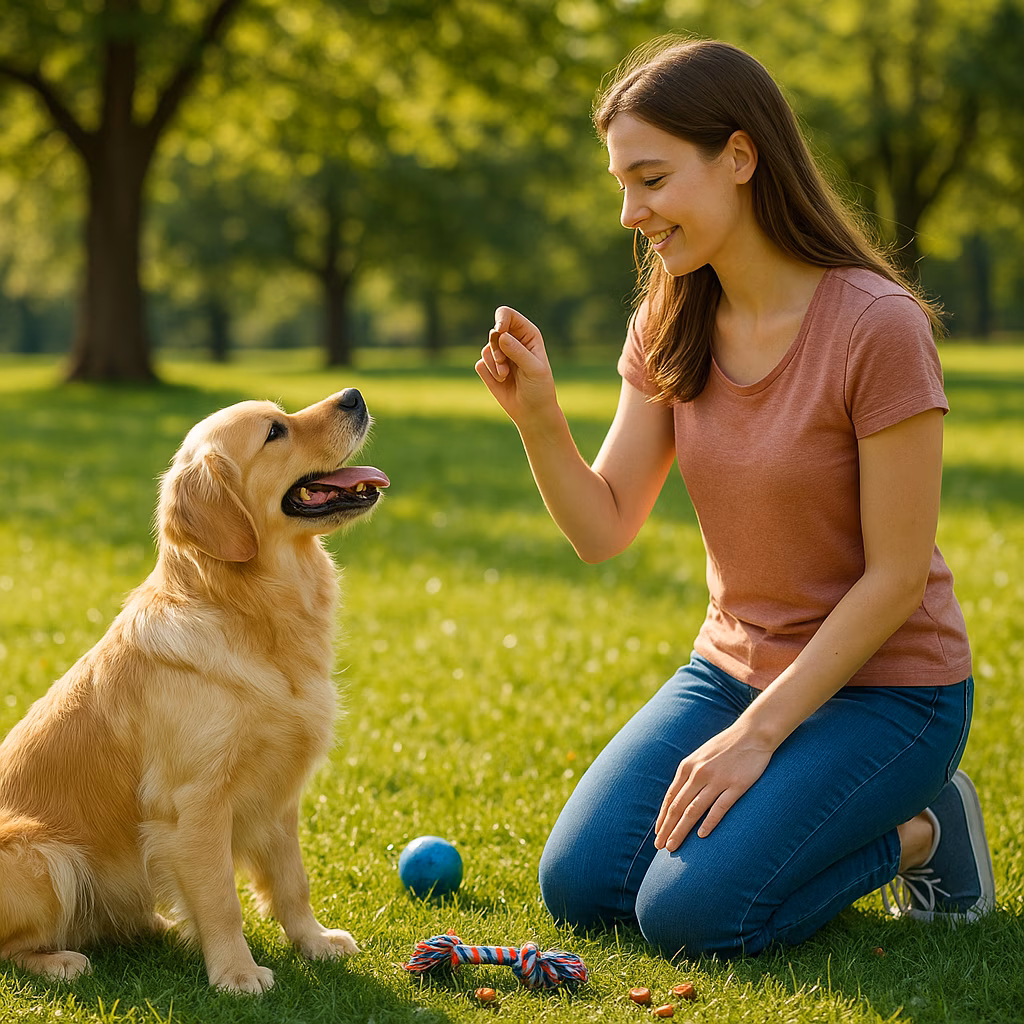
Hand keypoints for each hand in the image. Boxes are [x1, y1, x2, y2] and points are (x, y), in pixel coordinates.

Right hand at [475, 306, 556, 424]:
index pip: (508, 315)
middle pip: (493, 332)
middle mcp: (512, 340)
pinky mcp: (488, 367)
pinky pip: (480, 363)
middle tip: (504, 363)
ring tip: (505, 376)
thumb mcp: (534, 369)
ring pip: (486, 349)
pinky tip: (501, 382)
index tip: (499, 331)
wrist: (532, 411)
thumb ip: (518, 352)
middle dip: (496, 348)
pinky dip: (489, 374)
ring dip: (494, 364)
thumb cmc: (539, 389)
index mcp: (527, 334)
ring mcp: (499, 353)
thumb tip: (500, 335)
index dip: (501, 320)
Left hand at [654, 723, 774, 851]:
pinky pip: (719, 808)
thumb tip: (677, 796)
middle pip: (678, 807)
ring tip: (673, 846)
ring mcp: (717, 780)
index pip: (670, 798)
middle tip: (660, 847)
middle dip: (667, 829)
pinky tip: (701, 835)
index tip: (658, 834)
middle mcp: (698, 773)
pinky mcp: (736, 785)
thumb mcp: (700, 756)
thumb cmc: (725, 746)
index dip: (663, 818)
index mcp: (688, 767)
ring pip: (693, 810)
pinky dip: (708, 822)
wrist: (752, 733)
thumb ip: (689, 774)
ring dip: (681, 830)